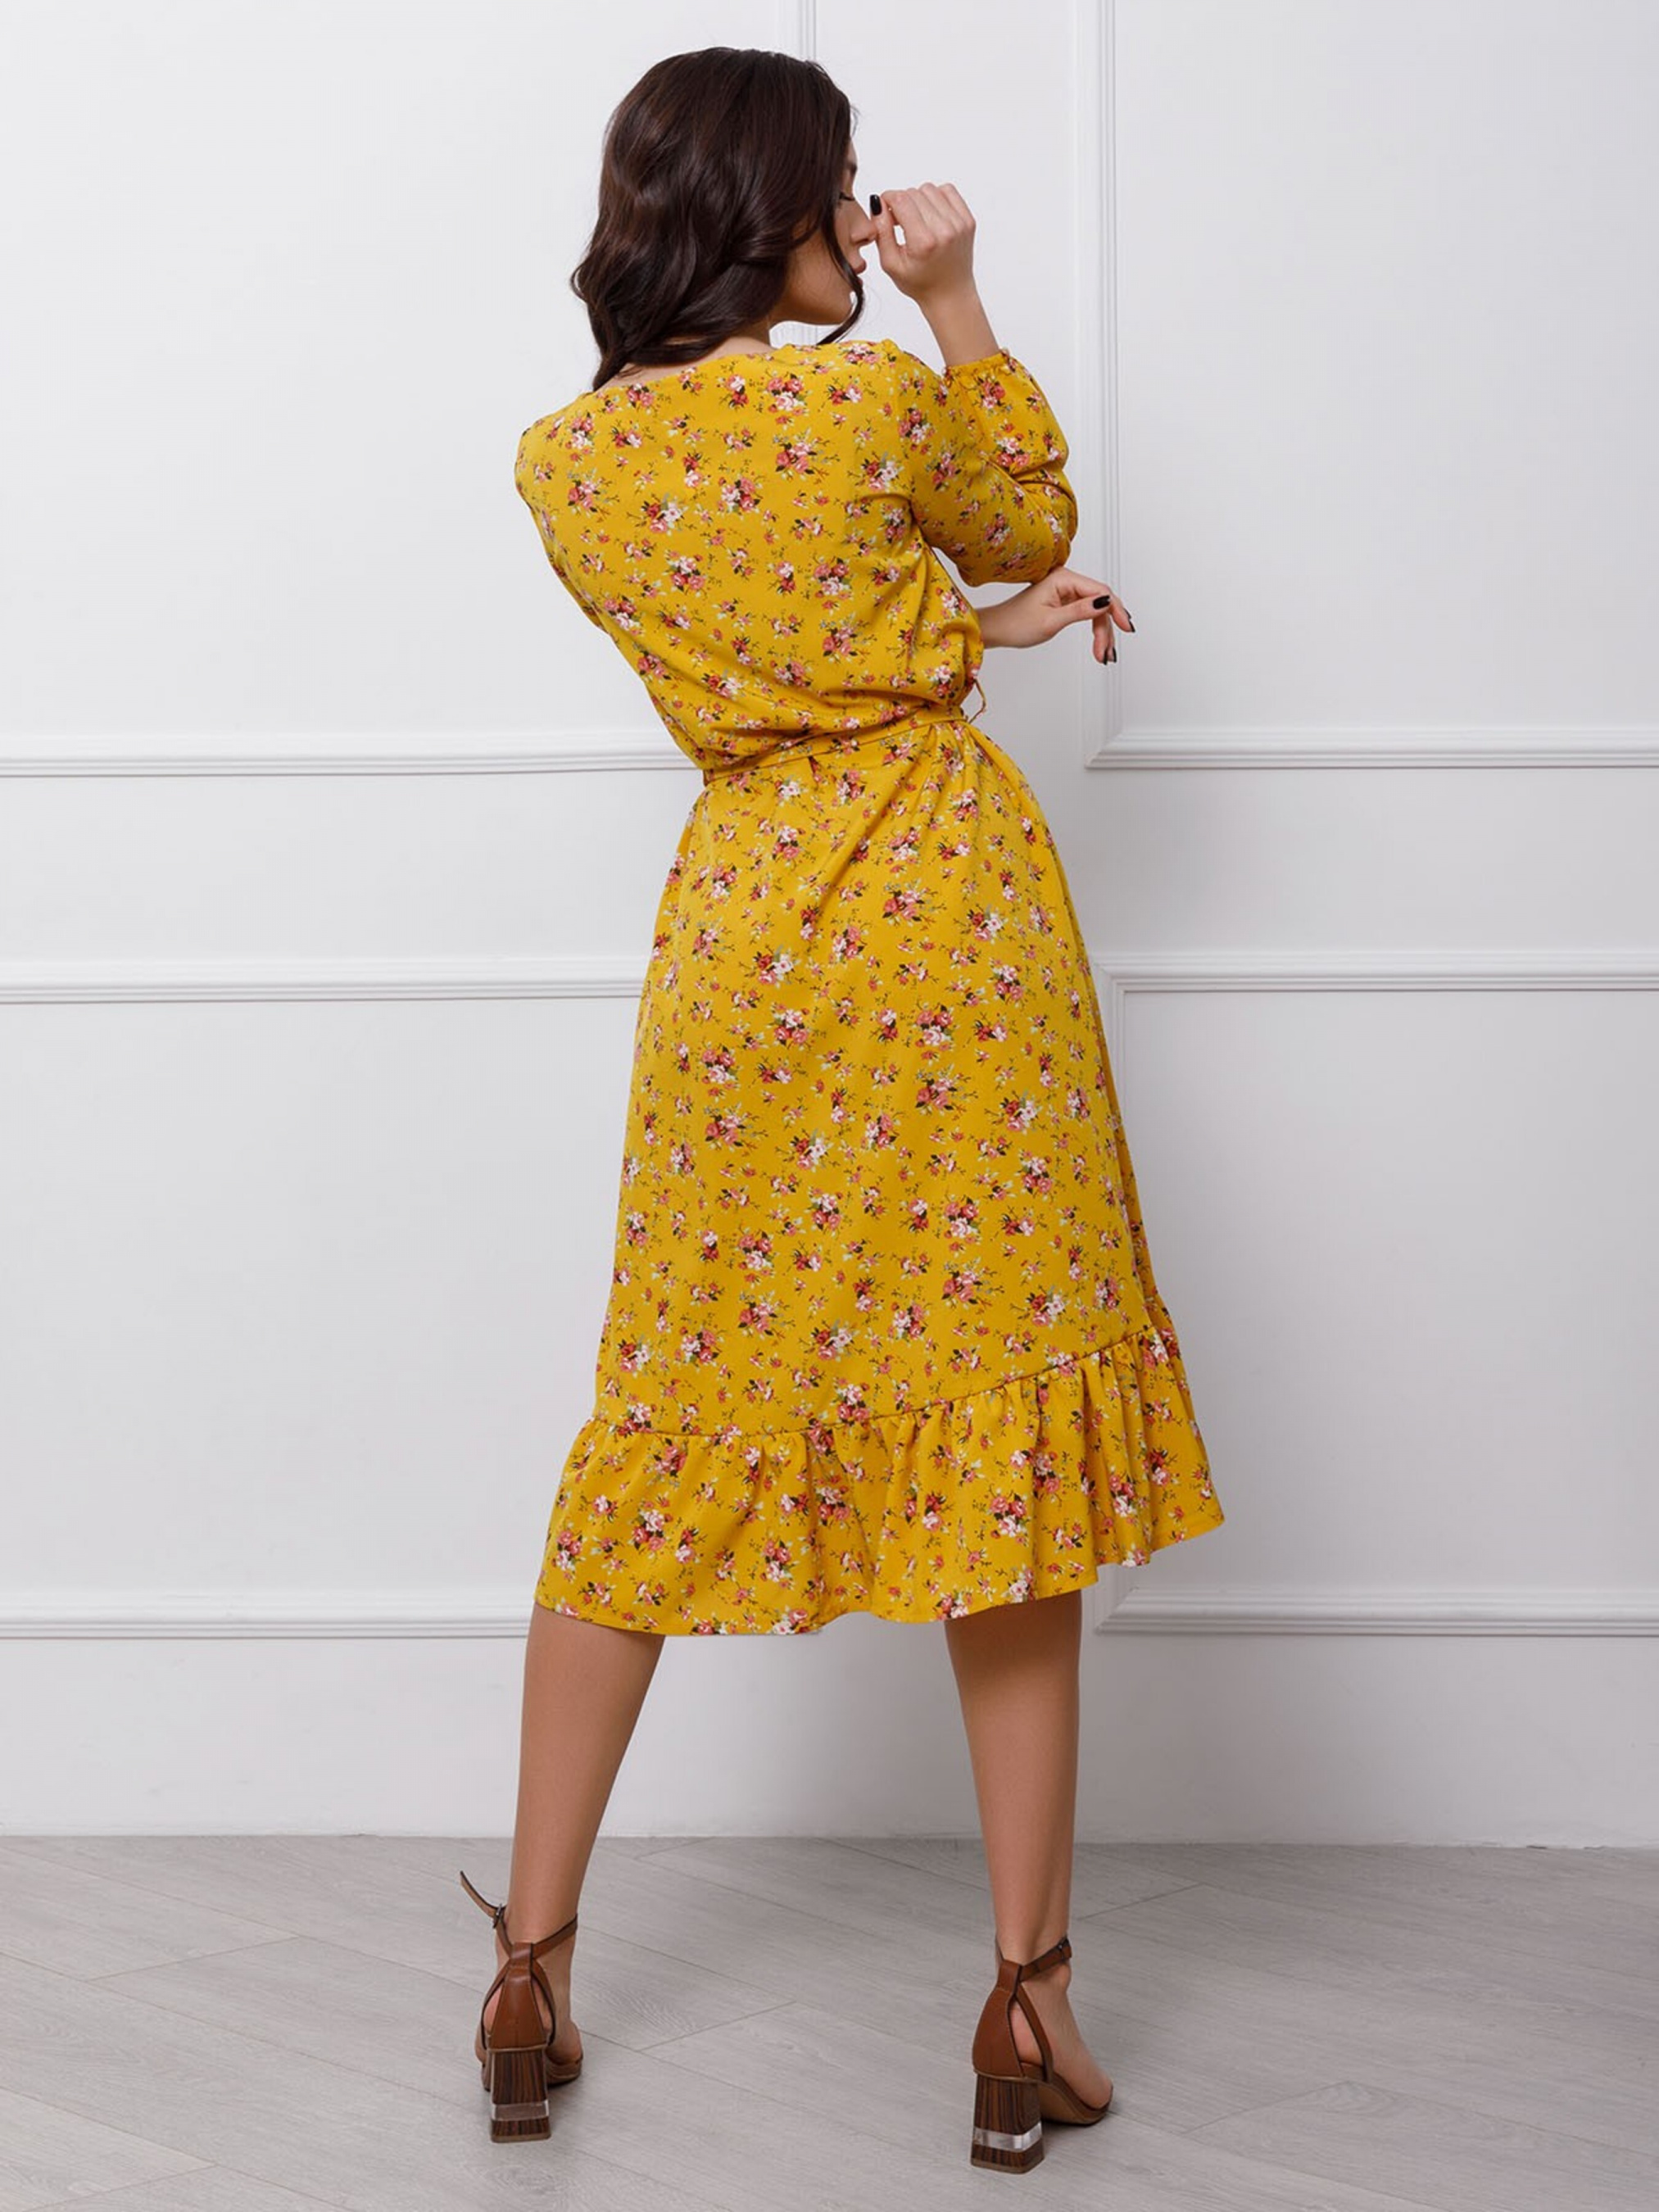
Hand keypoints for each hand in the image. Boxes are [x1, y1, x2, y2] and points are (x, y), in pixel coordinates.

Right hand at [866, 182, 975, 303]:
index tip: (885, 210)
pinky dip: (936, 197)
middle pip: (914, 192)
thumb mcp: (891, 264)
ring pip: (930, 189)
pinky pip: (948, 190)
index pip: (900, 200)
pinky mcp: (968, 220)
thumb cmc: (919, 283)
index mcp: (923, 242)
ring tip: (917, 220)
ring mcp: (959, 224)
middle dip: (902, 202)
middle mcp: (944, 230)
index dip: (887, 199)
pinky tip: (931, 215)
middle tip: (900, 221)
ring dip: (919, 199)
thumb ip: (881, 232)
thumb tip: (878, 203)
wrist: (950, 294)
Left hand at [976, 567, 1134, 662]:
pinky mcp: (1064, 601)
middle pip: (1100, 602)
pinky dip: (1093, 629)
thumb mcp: (1050, 621)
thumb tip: (1105, 602)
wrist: (997, 630)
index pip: (1100, 590)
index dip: (1115, 609)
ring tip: (1102, 655)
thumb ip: (1079, 611)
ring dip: (1101, 633)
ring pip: (1095, 610)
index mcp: (1063, 578)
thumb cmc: (1015, 624)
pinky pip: (1086, 613)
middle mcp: (1067, 581)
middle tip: (1106, 653)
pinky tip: (1098, 645)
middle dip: (1106, 629)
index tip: (1126, 628)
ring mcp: (1066, 591)